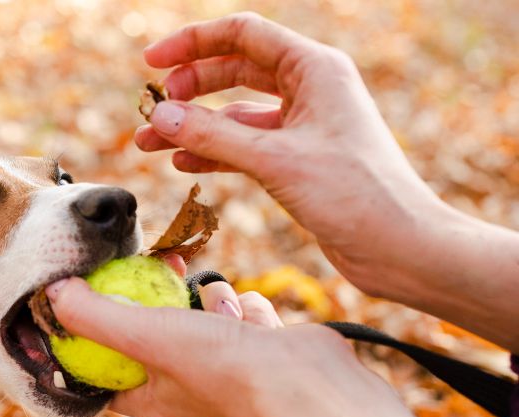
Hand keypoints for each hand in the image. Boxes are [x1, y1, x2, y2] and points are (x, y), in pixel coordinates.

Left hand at [46, 276, 438, 416]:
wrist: (306, 382)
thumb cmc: (222, 368)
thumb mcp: (144, 336)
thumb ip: (96, 315)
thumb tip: (54, 293)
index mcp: (149, 399)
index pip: (105, 366)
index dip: (95, 330)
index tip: (95, 293)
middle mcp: (184, 388)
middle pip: (152, 331)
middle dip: (157, 298)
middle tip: (156, 265)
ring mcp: (223, 370)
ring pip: (198, 315)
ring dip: (209, 301)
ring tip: (217, 306)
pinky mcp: (257, 352)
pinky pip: (238, 314)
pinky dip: (244, 307)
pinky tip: (253, 318)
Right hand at [135, 12, 518, 350]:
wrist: (400, 248)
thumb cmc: (355, 195)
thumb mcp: (274, 160)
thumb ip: (213, 136)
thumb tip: (159, 116)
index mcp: (315, 69)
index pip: (243, 35)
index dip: (192, 43)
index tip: (151, 63)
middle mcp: (310, 89)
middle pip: (235, 70)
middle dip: (189, 88)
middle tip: (152, 109)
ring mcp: (303, 125)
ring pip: (235, 113)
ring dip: (194, 126)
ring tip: (150, 143)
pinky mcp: (298, 160)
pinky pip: (244, 145)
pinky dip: (213, 151)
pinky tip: (183, 162)